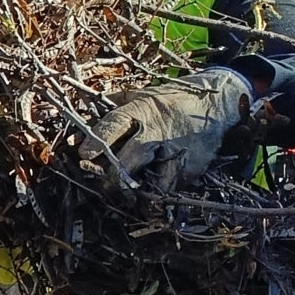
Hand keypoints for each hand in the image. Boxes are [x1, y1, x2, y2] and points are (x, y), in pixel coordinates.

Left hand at [87, 68, 252, 190]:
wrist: (217, 102)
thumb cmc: (169, 99)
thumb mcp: (140, 94)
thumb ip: (109, 105)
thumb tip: (77, 117)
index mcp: (142, 109)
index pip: (115, 124)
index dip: (98, 139)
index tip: (84, 153)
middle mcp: (158, 130)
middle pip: (132, 154)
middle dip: (114, 172)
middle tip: (102, 183)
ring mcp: (177, 148)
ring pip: (153, 175)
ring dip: (135, 188)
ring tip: (123, 196)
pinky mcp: (192, 164)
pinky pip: (171, 185)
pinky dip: (157, 193)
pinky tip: (146, 200)